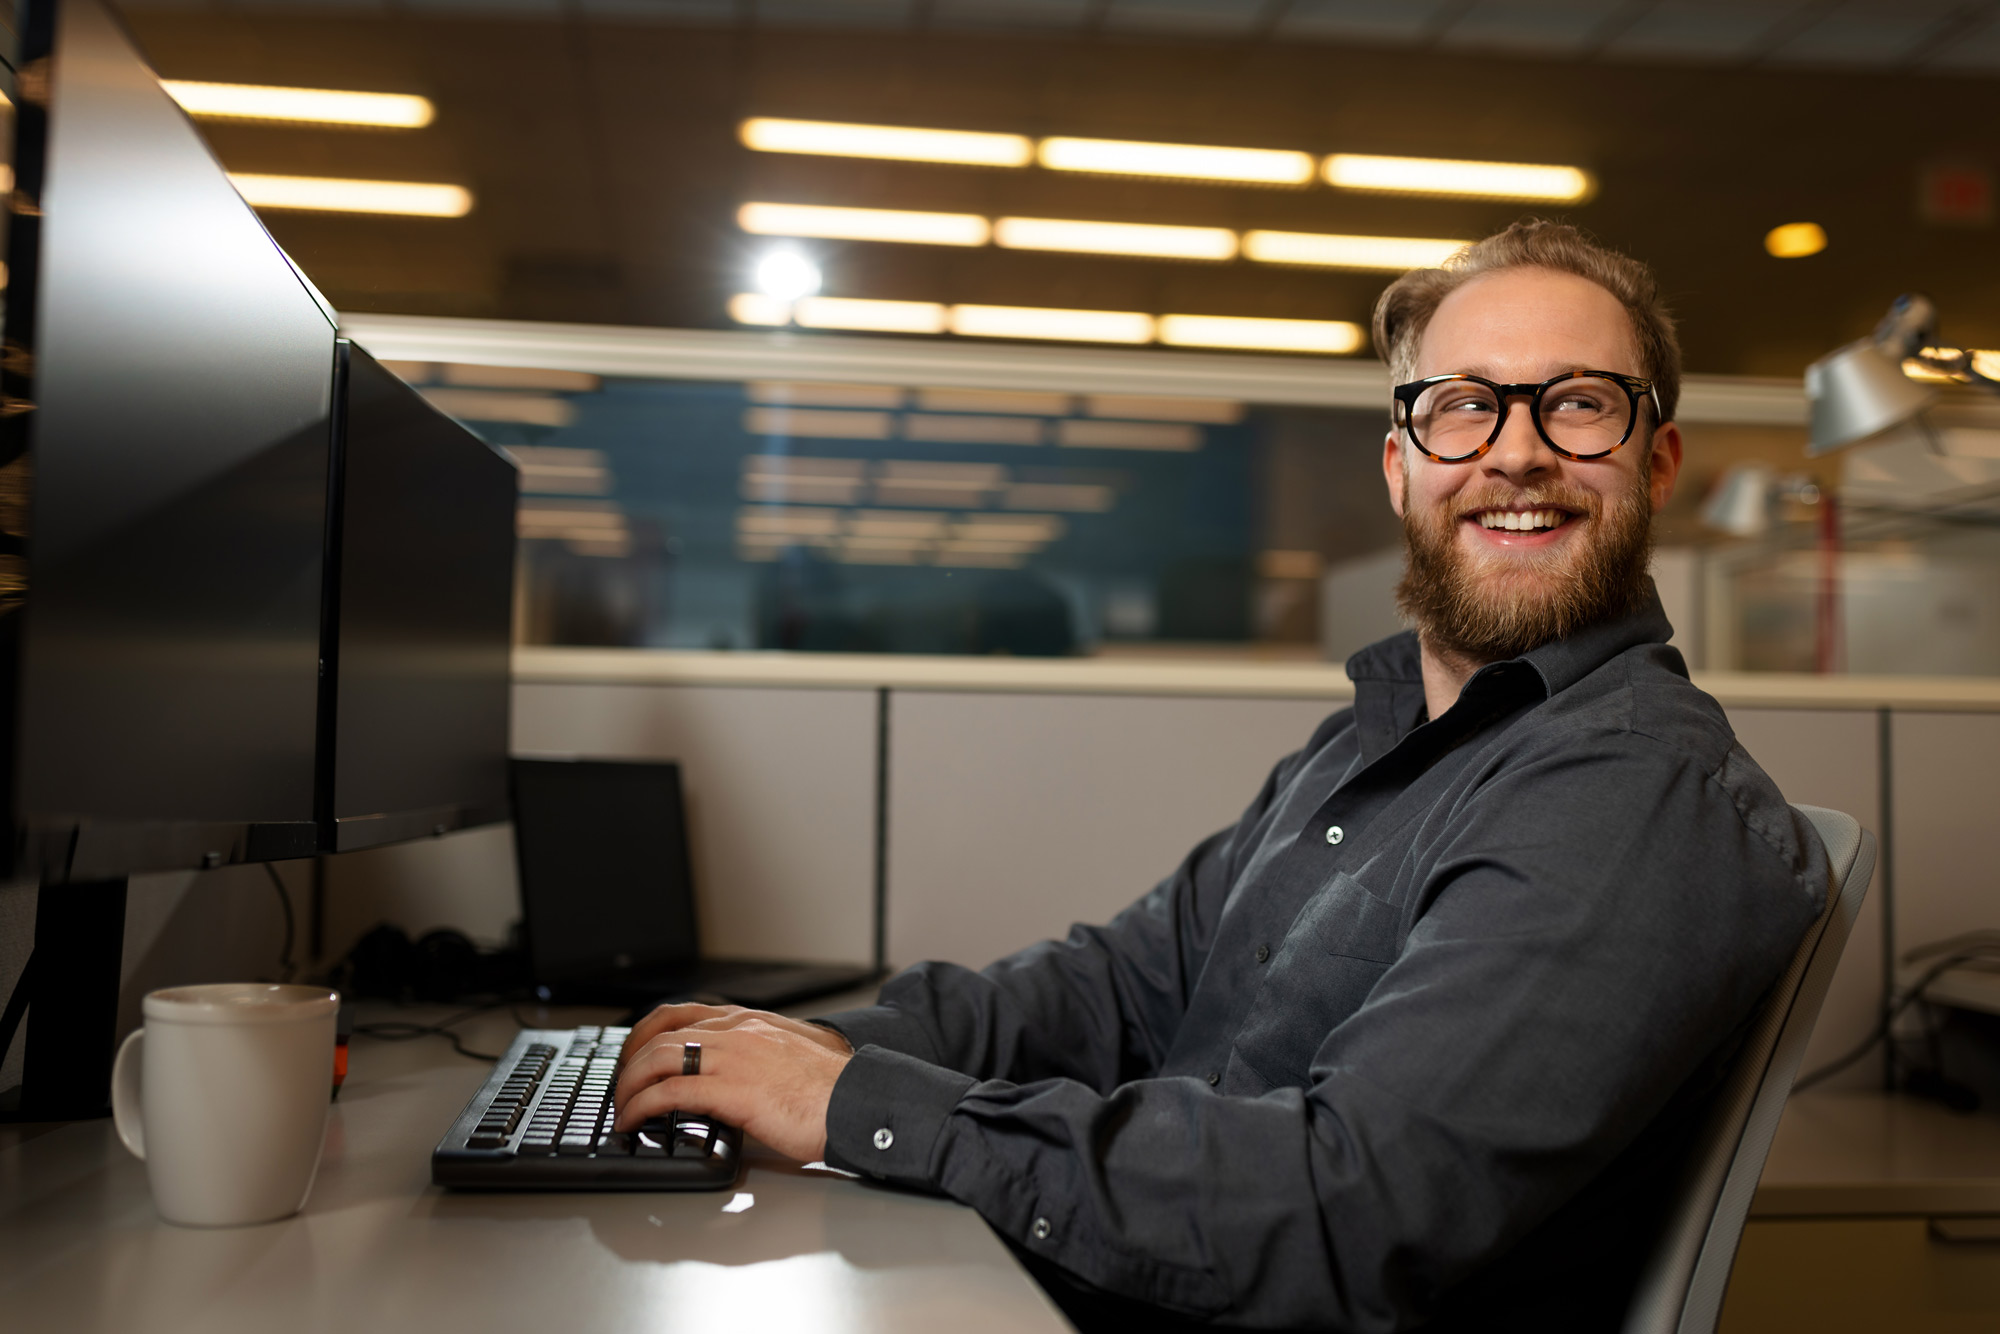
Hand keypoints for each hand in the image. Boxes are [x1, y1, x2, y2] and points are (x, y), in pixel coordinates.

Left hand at [613, 1004, 853, 1161]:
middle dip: (629, 1062)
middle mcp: (738, 1032)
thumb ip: (759, 1056)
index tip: (632, 1053)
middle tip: (619, 1088)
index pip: (683, 1013)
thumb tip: (738, 1076)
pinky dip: (642, 1106)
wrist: (858, 1102)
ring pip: (659, 1058)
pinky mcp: (733, 1090)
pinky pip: (671, 1092)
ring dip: (629, 1085)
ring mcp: (734, 1058)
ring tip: (620, 1108)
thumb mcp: (790, 1056)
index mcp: (751, 1022)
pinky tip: (633, 1122)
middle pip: (661, 1034)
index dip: (647, 1032)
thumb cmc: (832, 1090)